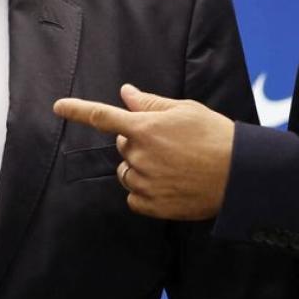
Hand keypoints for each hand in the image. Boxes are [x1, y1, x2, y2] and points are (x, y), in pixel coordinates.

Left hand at [52, 84, 234, 219]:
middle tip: (169, 143)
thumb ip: (151, 103)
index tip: (58, 107)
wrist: (239, 174)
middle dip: (137, 142)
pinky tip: (169, 185)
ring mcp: (145, 182)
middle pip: (122, 146)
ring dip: (139, 167)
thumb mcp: (185, 110)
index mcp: (144, 128)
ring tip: (172, 165)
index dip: (77, 110)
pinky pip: (134, 197)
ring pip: (127, 173)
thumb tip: (126, 93)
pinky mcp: (152, 205)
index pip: (102, 117)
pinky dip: (145, 192)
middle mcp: (139, 155)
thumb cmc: (214, 136)